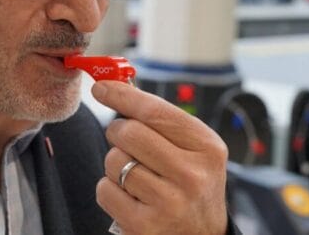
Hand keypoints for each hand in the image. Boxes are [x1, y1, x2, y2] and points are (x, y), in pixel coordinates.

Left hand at [91, 80, 228, 234]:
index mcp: (206, 148)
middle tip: (124, 140)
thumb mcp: (192, 149)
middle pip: (129, 133)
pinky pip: (104, 190)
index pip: (155, 112)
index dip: (123, 96)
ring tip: (135, 175)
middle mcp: (192, 175)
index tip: (101, 88)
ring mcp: (169, 202)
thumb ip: (160, 120)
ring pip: (114, 160)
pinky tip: (130, 197)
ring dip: (115, 163)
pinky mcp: (145, 225)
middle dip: (118, 132)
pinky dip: (109, 190)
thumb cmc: (190, 183)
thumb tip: (114, 88)